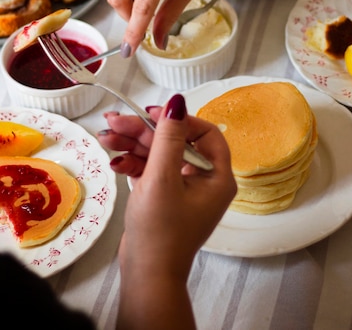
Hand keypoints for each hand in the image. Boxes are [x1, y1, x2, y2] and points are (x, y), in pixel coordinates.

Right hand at [97, 94, 235, 272]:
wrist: (145, 276)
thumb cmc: (160, 231)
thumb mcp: (163, 178)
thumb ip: (168, 137)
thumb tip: (177, 102)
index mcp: (217, 176)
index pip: (204, 133)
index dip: (179, 119)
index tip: (152, 112)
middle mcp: (204, 180)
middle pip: (176, 141)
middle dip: (144, 131)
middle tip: (115, 121)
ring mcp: (183, 189)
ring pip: (160, 154)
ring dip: (133, 145)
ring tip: (106, 136)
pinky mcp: (165, 196)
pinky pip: (152, 170)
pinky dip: (134, 163)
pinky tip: (114, 160)